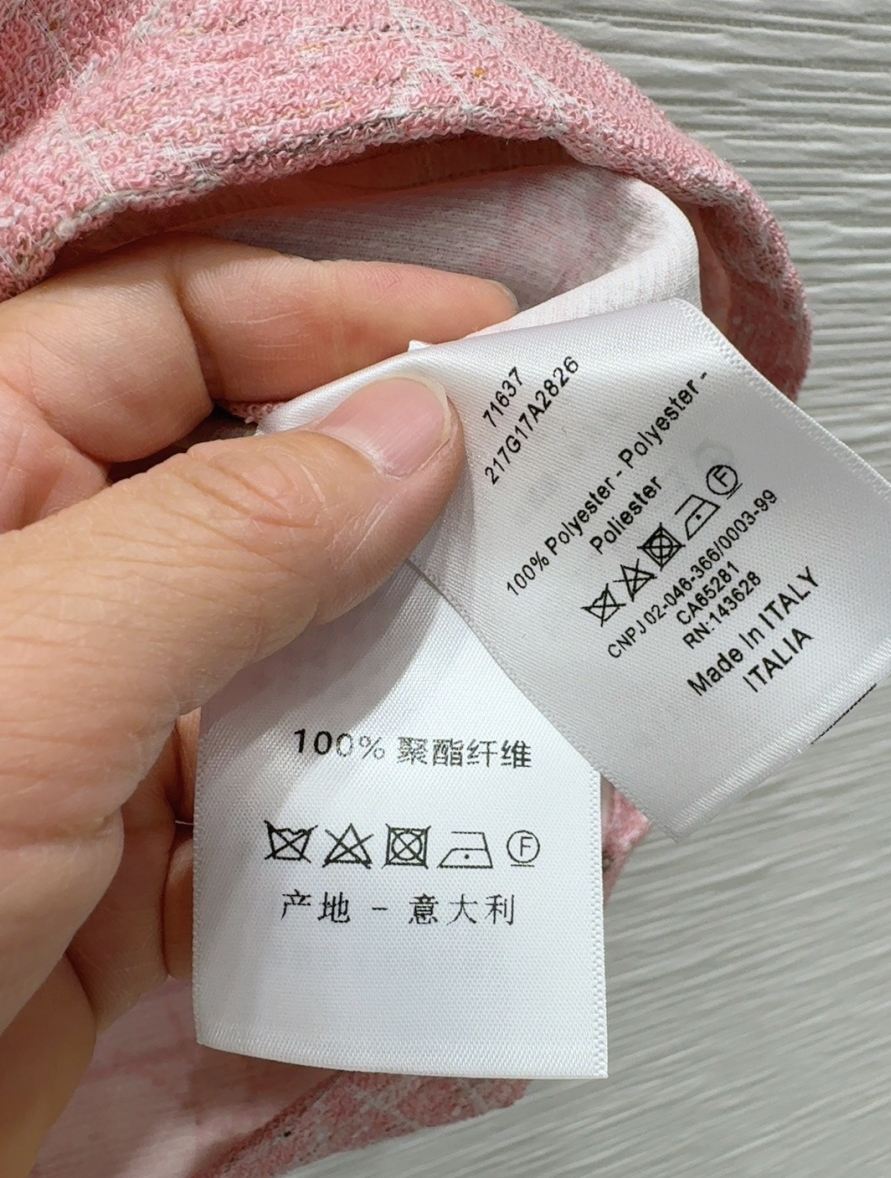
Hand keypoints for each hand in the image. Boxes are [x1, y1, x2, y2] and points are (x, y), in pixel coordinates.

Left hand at [0, 236, 514, 1177]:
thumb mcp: (38, 670)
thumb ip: (231, 540)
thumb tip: (415, 433)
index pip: (170, 329)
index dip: (335, 318)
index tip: (494, 344)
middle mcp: (39, 582)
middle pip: (248, 483)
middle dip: (397, 490)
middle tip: (551, 499)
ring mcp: (86, 724)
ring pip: (279, 643)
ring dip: (401, 649)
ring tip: (537, 642)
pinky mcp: (126, 859)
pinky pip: (275, 788)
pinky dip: (363, 791)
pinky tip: (453, 791)